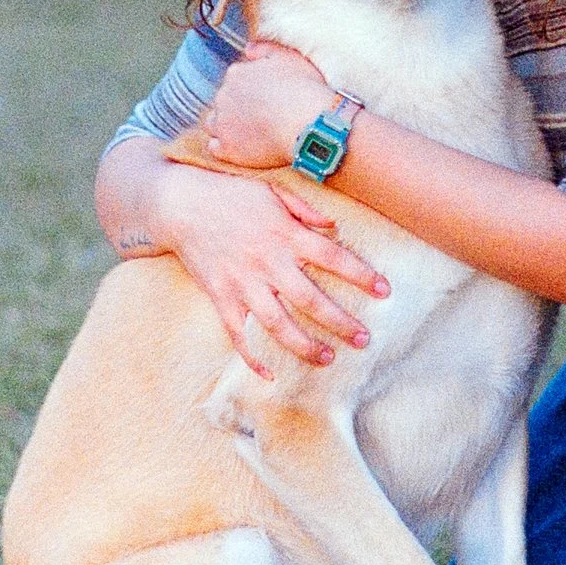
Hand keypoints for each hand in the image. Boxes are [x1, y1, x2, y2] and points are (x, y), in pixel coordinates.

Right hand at [156, 163, 389, 377]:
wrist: (180, 203)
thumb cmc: (230, 194)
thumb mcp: (272, 190)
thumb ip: (305, 209)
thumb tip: (334, 227)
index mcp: (285, 234)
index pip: (333, 257)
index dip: (361, 274)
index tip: (384, 290)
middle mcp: (268, 261)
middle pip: (311, 299)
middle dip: (341, 322)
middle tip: (364, 339)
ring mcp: (243, 283)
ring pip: (279, 324)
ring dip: (305, 345)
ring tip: (328, 358)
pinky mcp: (221, 297)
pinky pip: (239, 334)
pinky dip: (253, 357)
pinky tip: (270, 373)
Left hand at [203, 40, 336, 169]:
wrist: (308, 124)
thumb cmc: (303, 89)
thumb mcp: (289, 57)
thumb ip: (264, 49)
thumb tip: (248, 49)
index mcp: (237, 74)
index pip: (236, 80)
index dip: (251, 89)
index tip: (266, 97)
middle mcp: (224, 96)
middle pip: (224, 101)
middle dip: (238, 107)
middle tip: (262, 115)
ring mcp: (223, 123)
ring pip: (214, 123)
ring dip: (227, 125)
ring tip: (250, 132)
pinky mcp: (227, 148)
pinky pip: (215, 147)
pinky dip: (225, 147)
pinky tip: (242, 148)